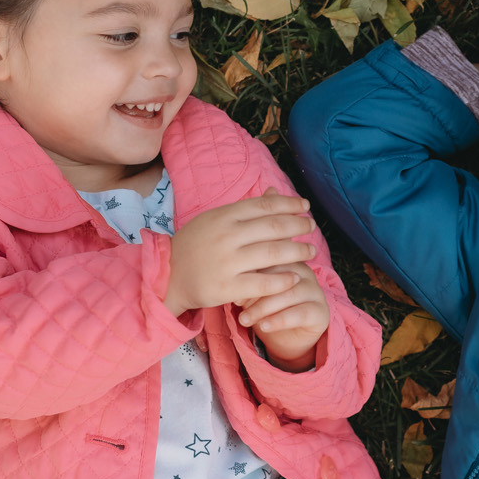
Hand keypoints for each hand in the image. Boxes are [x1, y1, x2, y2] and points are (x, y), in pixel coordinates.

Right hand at [164, 191, 316, 316]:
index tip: (306, 206)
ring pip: (273, 253)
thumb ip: (244, 209)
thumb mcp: (214, 220)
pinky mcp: (227, 287)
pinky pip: (263, 283)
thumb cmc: (195, 245)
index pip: (264, 205)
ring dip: (298, 251)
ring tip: (311, 251)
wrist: (167, 276)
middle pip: (274, 227)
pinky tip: (295, 277)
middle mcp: (226, 236)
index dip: (289, 204)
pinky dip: (283, 280)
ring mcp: (227, 262)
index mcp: (223, 216)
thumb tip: (274, 191)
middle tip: (312, 226)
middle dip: (298, 225)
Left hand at [237, 261, 328, 369]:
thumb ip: (250, 285)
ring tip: (245, 320)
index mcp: (289, 260)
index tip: (234, 289)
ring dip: (264, 308)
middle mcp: (305, 272)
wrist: (287, 336)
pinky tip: (263, 326)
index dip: (252, 273)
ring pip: (291, 293)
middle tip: (238, 304)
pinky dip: (279, 320)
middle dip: (257, 290)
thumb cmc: (268, 308)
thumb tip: (236, 289)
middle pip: (282, 274)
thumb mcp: (255, 294)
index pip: (272, 259)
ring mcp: (316, 291)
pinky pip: (301, 313)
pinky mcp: (321, 312)